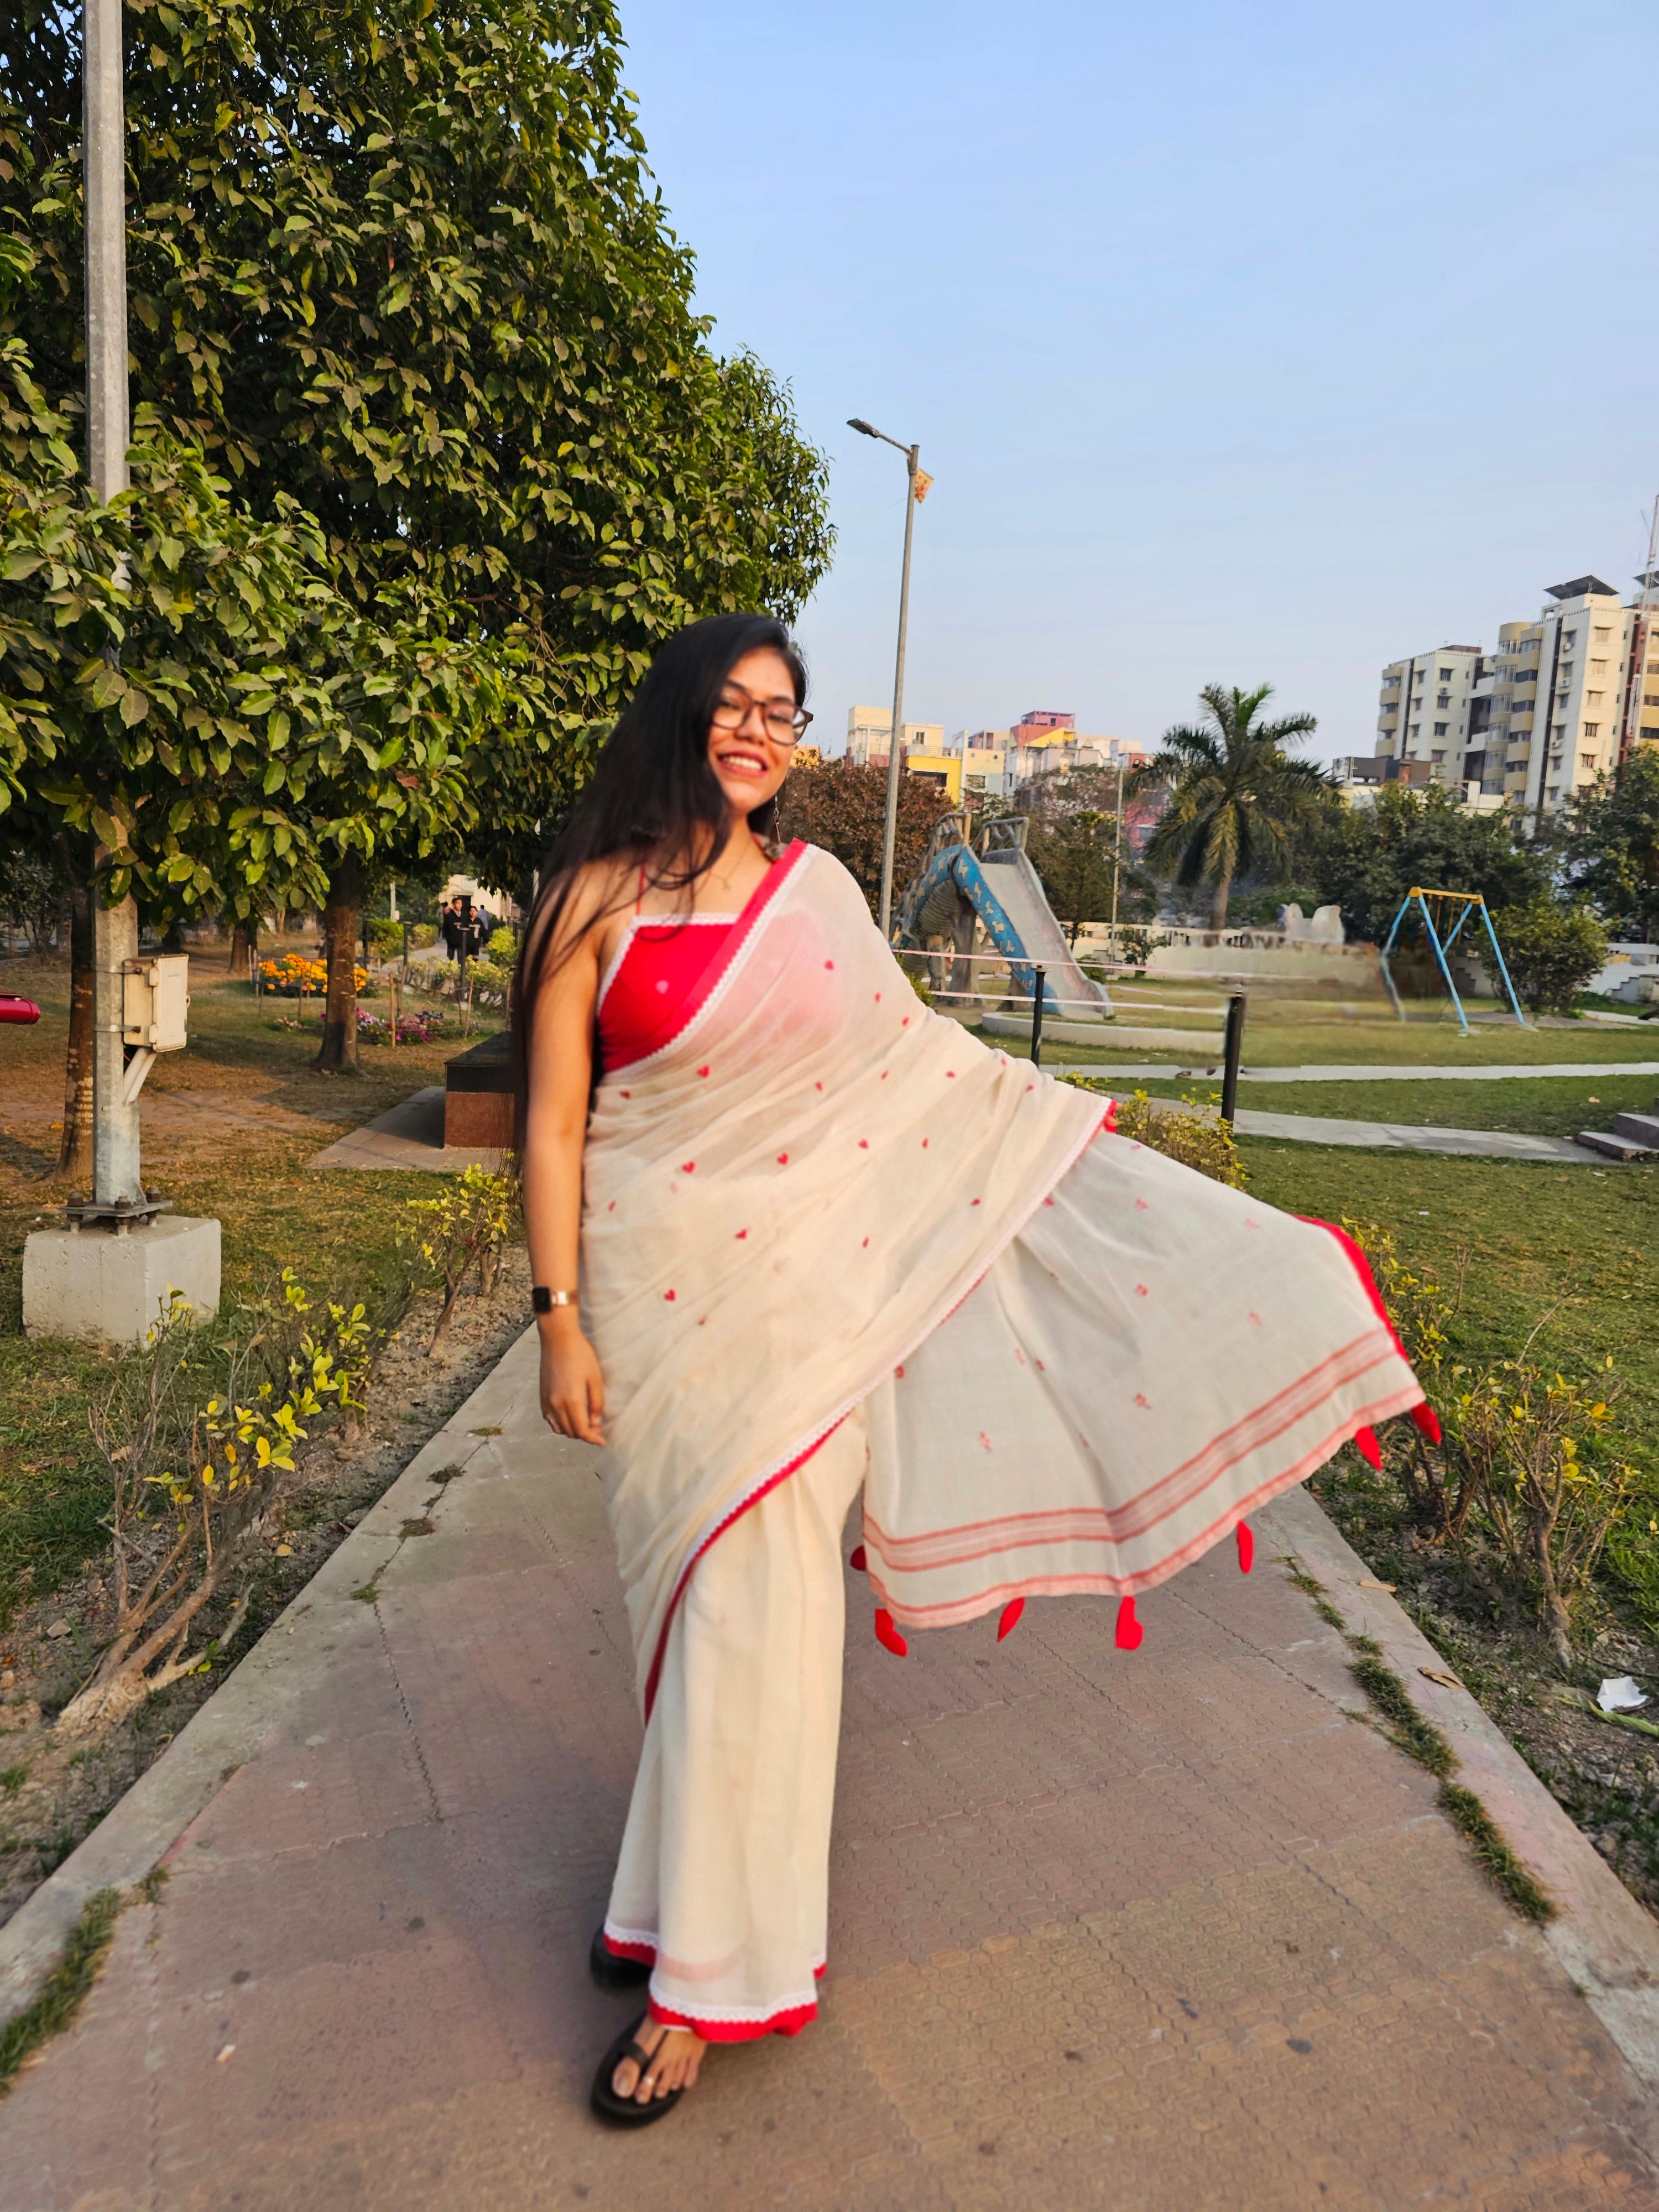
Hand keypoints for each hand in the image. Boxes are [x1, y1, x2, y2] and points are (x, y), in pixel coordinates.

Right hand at [539, 1323, 606, 1444]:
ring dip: (572, 1430)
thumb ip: (596, 1403)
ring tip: (584, 1423)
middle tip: (597, 1430)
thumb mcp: (595, 1378)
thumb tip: (595, 1423)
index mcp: (571, 1400)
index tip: (602, 1442)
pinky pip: (549, 1419)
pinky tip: (570, 1415)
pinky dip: (560, 1423)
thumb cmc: (580, 1355)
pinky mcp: (541, 1396)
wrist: (558, 1339)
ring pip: (558, 1428)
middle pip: (570, 1432)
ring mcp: (546, 1401)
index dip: (593, 1439)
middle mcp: (556, 1404)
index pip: (581, 1431)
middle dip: (584, 1435)